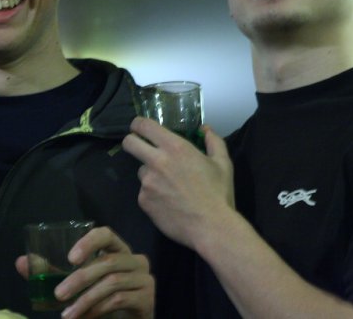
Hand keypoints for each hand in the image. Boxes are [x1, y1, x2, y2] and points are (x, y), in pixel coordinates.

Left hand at [16, 227, 153, 318]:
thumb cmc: (103, 298)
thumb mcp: (77, 284)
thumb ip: (52, 273)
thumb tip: (20, 263)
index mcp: (117, 250)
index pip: (106, 234)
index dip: (89, 242)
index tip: (70, 258)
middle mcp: (135, 260)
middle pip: (106, 262)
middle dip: (78, 279)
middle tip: (58, 295)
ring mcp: (144, 278)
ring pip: (111, 283)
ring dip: (85, 300)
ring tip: (67, 315)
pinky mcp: (147, 298)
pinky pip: (119, 300)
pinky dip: (97, 310)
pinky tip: (84, 318)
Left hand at [122, 117, 233, 248]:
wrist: (211, 227)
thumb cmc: (219, 193)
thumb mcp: (223, 164)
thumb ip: (213, 141)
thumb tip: (205, 128)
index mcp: (174, 147)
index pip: (143, 125)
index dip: (138, 124)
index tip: (139, 128)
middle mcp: (156, 161)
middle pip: (129, 143)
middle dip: (132, 142)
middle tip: (142, 149)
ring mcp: (147, 182)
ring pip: (141, 171)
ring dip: (150, 174)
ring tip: (170, 187)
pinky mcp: (143, 200)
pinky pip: (144, 192)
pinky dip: (153, 195)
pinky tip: (169, 203)